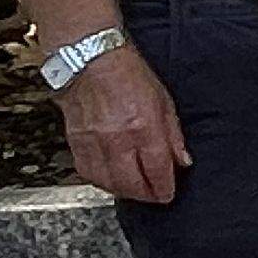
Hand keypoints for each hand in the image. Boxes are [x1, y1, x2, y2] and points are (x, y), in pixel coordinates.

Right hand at [57, 44, 191, 205]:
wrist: (90, 61)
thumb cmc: (129, 74)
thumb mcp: (164, 100)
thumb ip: (173, 134)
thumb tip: (182, 161)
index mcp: (143, 126)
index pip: (156, 169)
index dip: (164, 187)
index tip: (168, 194)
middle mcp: (117, 138)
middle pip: (131, 182)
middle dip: (146, 195)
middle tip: (154, 196)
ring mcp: (93, 142)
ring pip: (108, 182)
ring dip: (123, 191)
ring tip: (135, 190)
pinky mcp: (75, 142)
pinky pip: (87, 173)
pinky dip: (101, 181)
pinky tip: (111, 180)